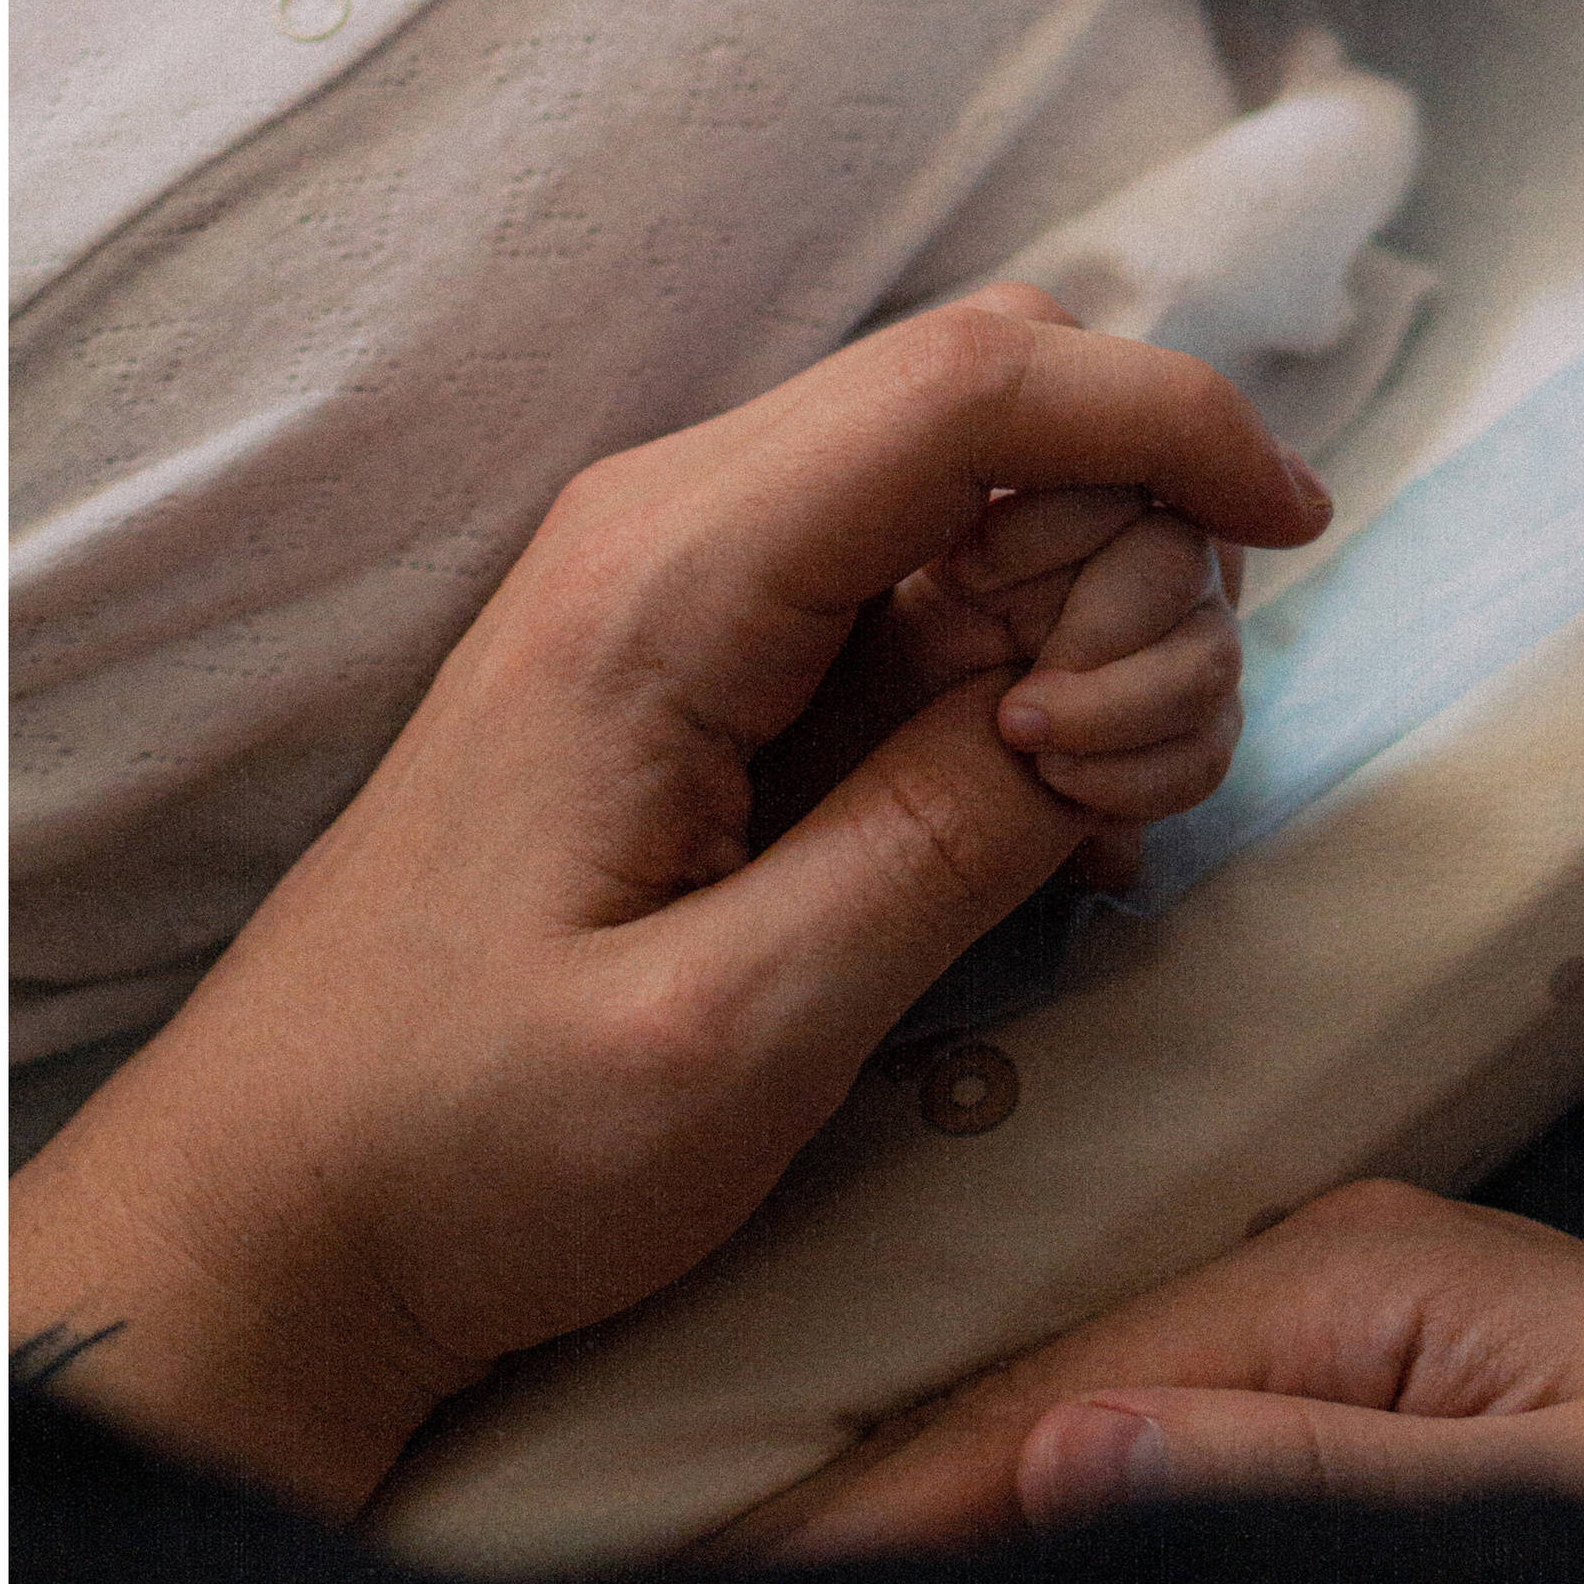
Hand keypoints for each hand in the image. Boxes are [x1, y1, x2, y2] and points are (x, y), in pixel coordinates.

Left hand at [7, 292, 1328, 1517]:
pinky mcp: (740, 659)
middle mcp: (693, 525)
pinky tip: (1039, 829)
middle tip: (1106, 802)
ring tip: (1071, 837)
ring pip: (1002, 504)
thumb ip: (940, 844)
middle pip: (1012, 424)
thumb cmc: (467, 1137)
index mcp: (673, 575)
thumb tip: (1096, 695)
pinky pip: (952, 599)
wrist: (288, 1203)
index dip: (1167, 419)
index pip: (976, 379)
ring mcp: (716, 585)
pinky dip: (1044, 688)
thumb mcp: (730, 1034)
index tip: (1295, 530)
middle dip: (1136, 577)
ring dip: (1104, 642)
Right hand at [732, 1178, 1583, 1557]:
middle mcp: (1328, 1280)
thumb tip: (1071, 1457)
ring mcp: (1342, 1339)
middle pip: (1050, 1398)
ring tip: (796, 1573)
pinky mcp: (1362, 1399)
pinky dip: (1054, 1505)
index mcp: (1348, 1280)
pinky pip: (1165, 1446)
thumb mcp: (1520, 1502)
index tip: (735, 1583)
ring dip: (958, 1508)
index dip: (886, 1506)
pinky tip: (979, 1552)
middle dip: (891, 1497)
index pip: (1051, 1402)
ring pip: (1093, 1423)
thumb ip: (1303, 1476)